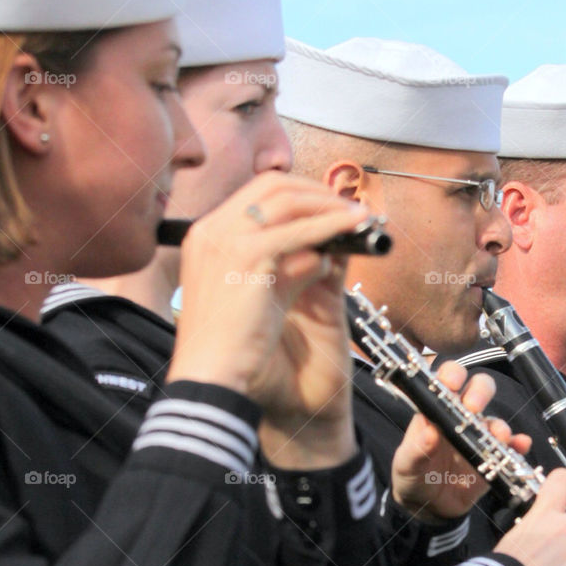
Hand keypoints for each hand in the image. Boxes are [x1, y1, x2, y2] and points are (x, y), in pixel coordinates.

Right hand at [167, 172, 369, 467]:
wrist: (210, 378)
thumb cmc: (232, 348)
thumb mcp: (260, 297)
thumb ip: (285, 270)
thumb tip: (320, 253)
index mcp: (206, 238)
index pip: (256, 194)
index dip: (298, 194)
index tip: (328, 206)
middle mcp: (211, 231)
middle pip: (271, 186)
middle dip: (316, 192)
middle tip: (348, 207)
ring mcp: (225, 240)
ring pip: (286, 201)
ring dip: (328, 205)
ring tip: (359, 216)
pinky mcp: (246, 257)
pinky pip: (298, 230)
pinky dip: (330, 226)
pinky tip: (353, 230)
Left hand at [390, 362, 532, 521]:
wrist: (427, 506)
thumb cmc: (412, 475)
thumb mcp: (406, 464)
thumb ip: (416, 449)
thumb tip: (429, 432)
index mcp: (436, 409)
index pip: (447, 380)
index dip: (452, 375)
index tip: (452, 383)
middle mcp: (461, 417)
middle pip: (478, 389)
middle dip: (480, 392)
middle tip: (474, 407)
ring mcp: (479, 436)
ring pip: (495, 419)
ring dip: (499, 425)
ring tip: (499, 436)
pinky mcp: (493, 456)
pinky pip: (510, 447)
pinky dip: (518, 444)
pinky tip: (521, 445)